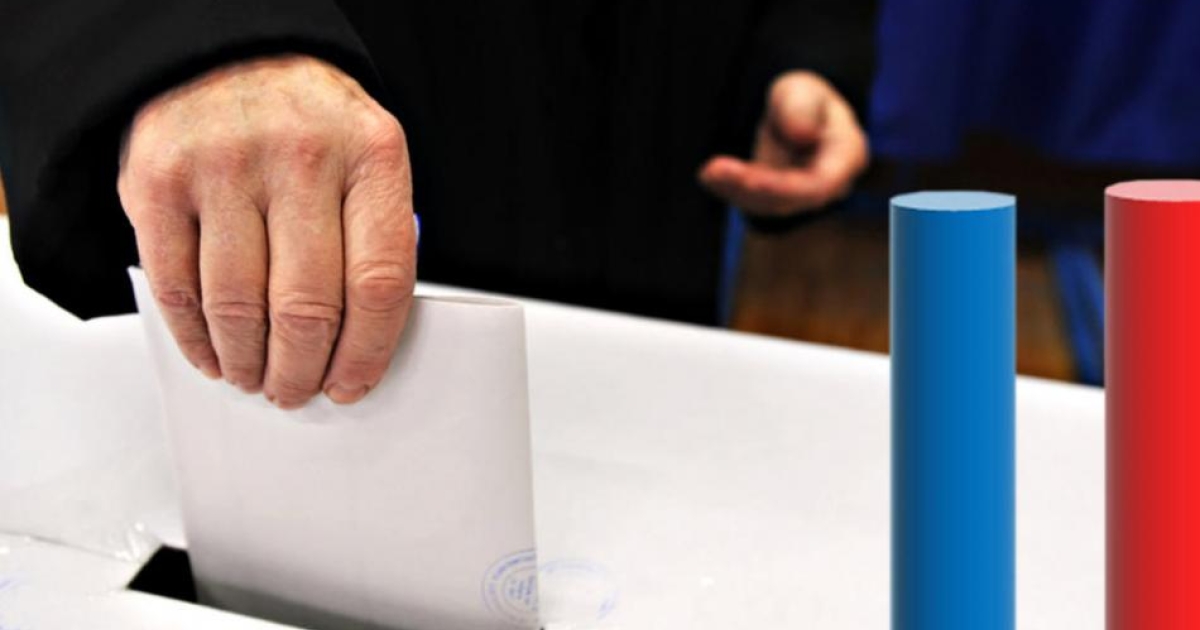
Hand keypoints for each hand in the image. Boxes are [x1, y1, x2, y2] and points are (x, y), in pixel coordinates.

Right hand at [118, 55, 415, 408]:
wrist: (225, 53)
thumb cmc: (307, 120)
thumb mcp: (366, 157)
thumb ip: (371, 233)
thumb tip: (364, 339)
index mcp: (371, 155)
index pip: (380, 283)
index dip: (366, 351)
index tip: (352, 383)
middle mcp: (299, 157)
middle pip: (307, 306)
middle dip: (302, 369)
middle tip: (296, 389)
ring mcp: (224, 166)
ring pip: (238, 307)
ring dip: (249, 362)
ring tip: (256, 377)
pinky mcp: (159, 180)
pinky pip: (177, 287)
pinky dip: (196, 338)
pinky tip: (214, 354)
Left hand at [699, 70, 868, 215]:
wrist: (794, 106)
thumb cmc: (804, 96)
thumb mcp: (803, 88)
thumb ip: (803, 107)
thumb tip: (802, 135)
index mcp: (847, 156)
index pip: (818, 185)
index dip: (783, 187)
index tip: (750, 179)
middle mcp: (828, 183)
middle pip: (788, 198)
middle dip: (750, 188)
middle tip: (713, 171)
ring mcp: (802, 194)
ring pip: (767, 204)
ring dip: (735, 190)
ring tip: (708, 173)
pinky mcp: (777, 196)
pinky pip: (753, 199)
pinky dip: (729, 189)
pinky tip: (708, 177)